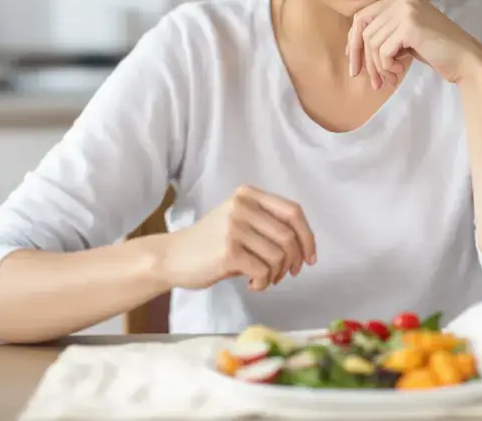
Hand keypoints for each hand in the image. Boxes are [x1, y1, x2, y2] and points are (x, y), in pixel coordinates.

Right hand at [158, 185, 316, 291]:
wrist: (172, 257)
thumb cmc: (210, 245)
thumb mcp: (239, 222)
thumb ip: (268, 226)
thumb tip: (304, 249)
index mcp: (248, 195)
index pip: (293, 211)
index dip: (308, 236)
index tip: (310, 258)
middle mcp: (242, 206)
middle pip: (289, 236)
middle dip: (293, 261)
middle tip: (287, 275)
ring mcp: (234, 227)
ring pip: (278, 256)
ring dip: (277, 274)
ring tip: (264, 279)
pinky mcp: (228, 251)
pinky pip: (262, 271)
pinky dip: (263, 283)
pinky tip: (252, 285)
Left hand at [347, 0, 481, 87]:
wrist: (465, 59)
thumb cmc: (435, 50)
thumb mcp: (404, 36)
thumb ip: (382, 32)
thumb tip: (350, 46)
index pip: (363, 16)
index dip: (354, 41)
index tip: (354, 63)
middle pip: (364, 28)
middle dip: (362, 57)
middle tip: (370, 80)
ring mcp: (406, 9)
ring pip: (372, 41)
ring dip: (377, 66)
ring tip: (391, 77)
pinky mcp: (409, 25)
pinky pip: (382, 50)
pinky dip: (387, 66)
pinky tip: (399, 71)